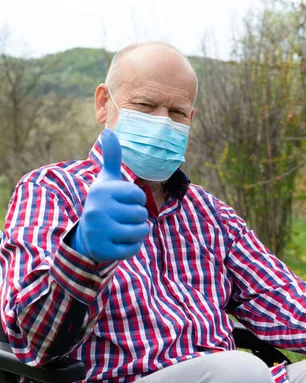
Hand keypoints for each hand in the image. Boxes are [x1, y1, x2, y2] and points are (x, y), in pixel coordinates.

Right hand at [70, 129, 148, 261]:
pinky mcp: (103, 250)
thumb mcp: (106, 181)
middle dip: (137, 217)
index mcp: (102, 191)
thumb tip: (108, 132)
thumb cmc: (103, 203)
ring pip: (140, 232)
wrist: (86, 235)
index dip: (137, 200)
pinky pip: (134, 249)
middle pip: (141, 214)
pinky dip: (132, 247)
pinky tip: (120, 242)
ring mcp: (100, 231)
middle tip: (122, 217)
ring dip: (138, 232)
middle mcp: (98, 210)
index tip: (124, 202)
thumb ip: (111, 158)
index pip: (139, 195)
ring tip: (124, 228)